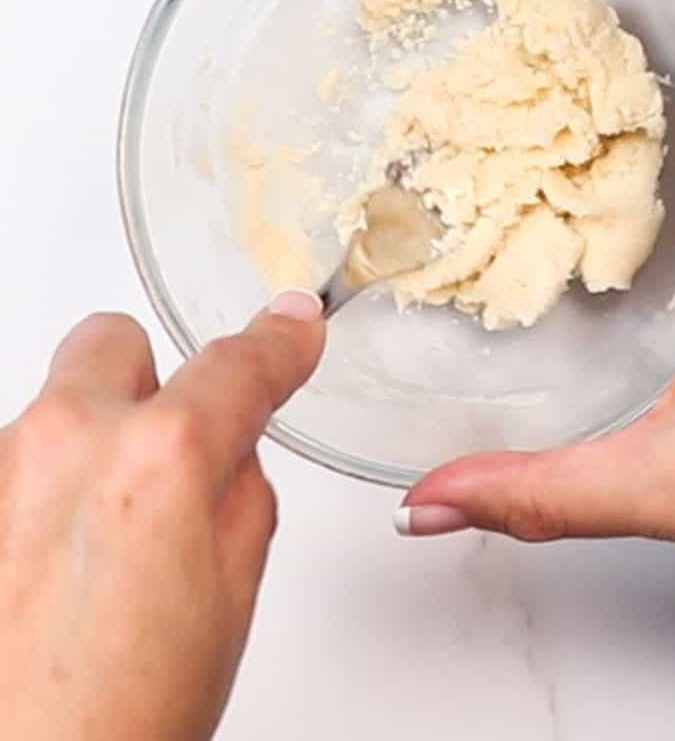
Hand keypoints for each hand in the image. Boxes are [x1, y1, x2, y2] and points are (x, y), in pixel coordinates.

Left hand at [1, 291, 323, 740]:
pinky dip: (41, 493)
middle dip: (151, 376)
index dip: (280, 341)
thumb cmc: (118, 719)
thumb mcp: (230, 597)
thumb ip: (240, 492)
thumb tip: (229, 450)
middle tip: (168, 443)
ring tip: (102, 545)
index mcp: (157, 460)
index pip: (239, 365)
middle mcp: (61, 442)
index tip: (292, 327)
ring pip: (55, 410)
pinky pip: (15, 466)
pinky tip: (54, 566)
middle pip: (112, 339)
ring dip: (90, 447)